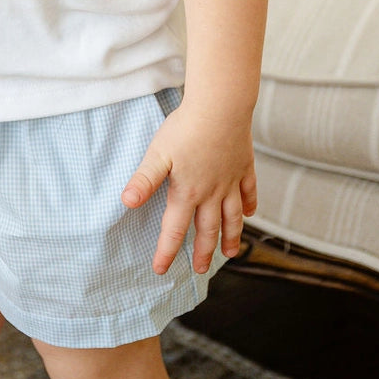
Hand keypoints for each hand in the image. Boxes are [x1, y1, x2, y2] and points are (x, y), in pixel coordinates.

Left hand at [121, 102, 257, 274]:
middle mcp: (211, 192)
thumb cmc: (185, 128)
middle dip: (202, 252)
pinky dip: (250, 204)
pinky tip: (251, 213)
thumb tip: (127, 202)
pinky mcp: (244, 166)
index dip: (166, 251)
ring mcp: (230, 180)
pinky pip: (249, 191)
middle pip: (207, 229)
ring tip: (230, 254)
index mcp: (187, 192)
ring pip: (232, 217)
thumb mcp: (158, 154)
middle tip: (199, 270)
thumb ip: (145, 180)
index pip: (174, 229)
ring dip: (231, 236)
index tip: (160, 270)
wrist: (221, 107)